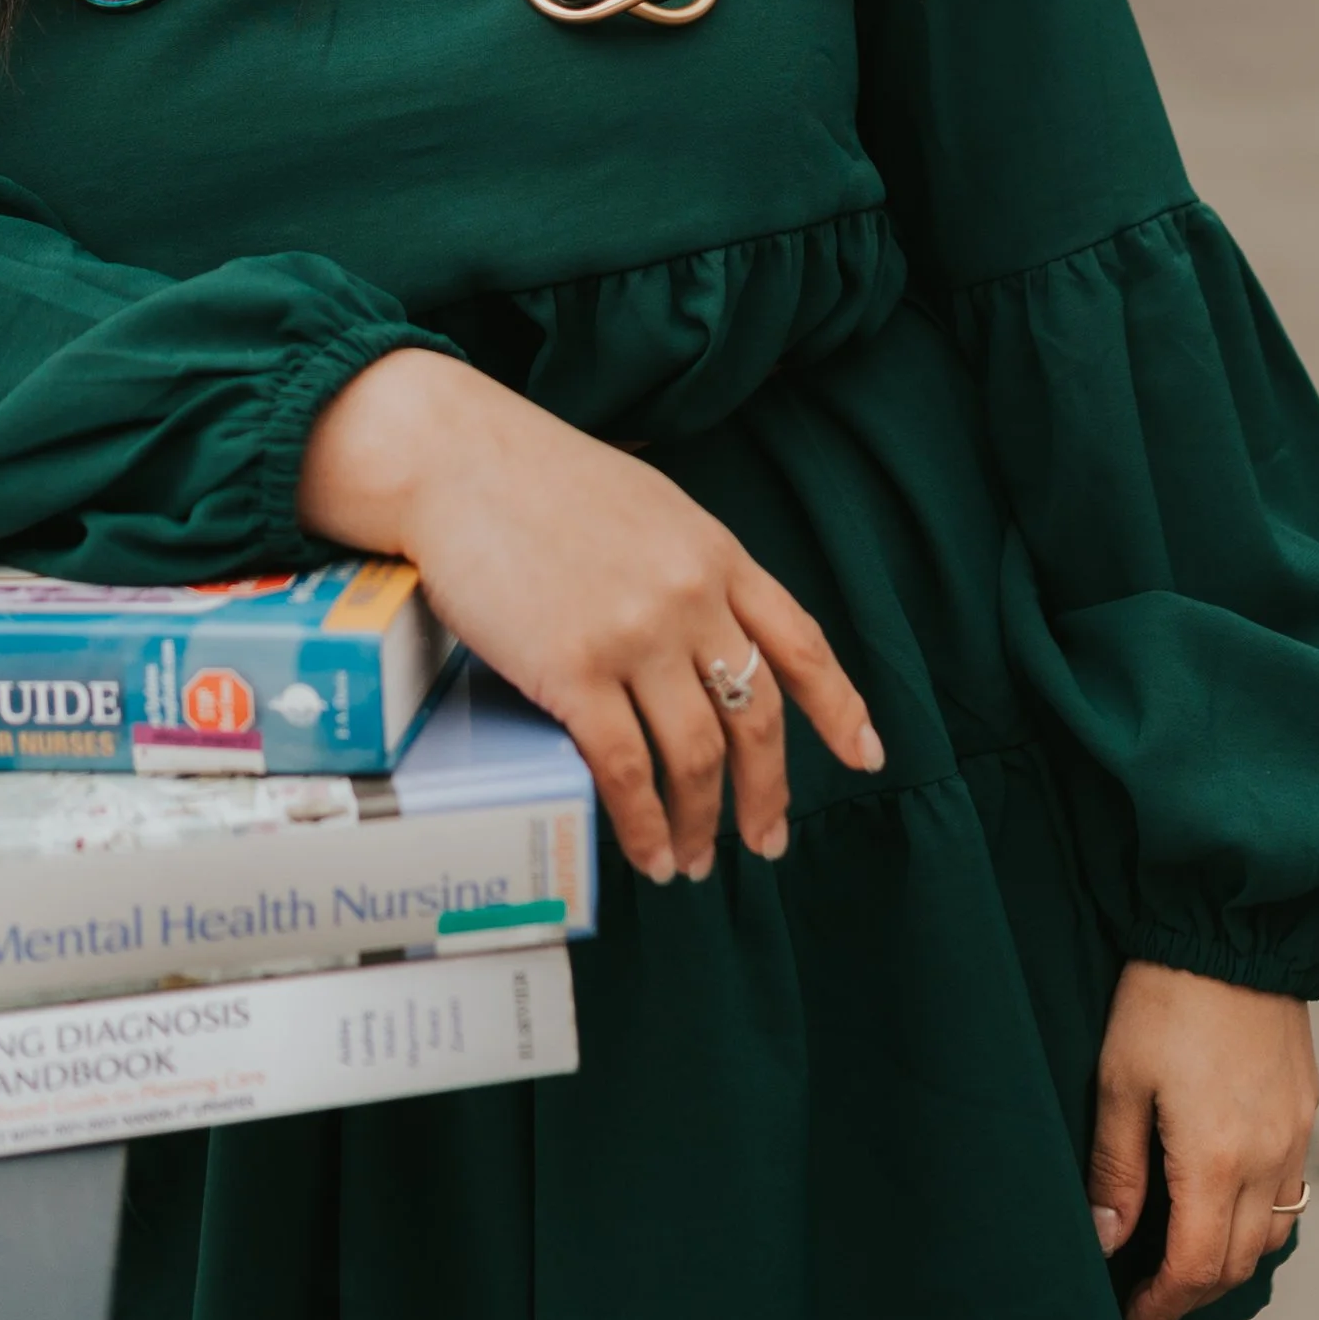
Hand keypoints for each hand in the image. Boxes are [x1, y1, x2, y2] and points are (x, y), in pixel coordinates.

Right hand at [298, 345, 884, 882]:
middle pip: (756, 717)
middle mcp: (690, 596)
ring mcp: (636, 634)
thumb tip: (702, 642)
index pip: (800, 642)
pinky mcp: (574, 670)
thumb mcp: (646, 505)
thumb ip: (686, 568)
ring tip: (692, 861)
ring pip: (697, 755)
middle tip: (765, 842)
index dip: (839, 706)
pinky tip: (648, 852)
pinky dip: (643, 824)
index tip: (865, 754)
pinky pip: (627, 769)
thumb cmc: (536, 479)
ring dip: (700, 822)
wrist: (453, 458)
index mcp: (715, 552)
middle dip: (767, 793)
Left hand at [1088, 960, 1318, 1319]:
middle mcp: (1267, 1159)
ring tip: (1179, 1264)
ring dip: (1226, 1264)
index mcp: (1216, 1159)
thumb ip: (1117, 1170)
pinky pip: (1290, 1195)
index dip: (1159, 1308)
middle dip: (1189, 1296)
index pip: (1194, 1270)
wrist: (1233, 928)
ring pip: (1271, 1237)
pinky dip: (1257, 1223)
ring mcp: (1294, 1137)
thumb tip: (1107, 1243)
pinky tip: (1221, 1210)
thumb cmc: (1161, 998)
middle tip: (1144, 1302)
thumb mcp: (1119, 1081)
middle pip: (1236, 1266)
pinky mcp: (1305, 1111)